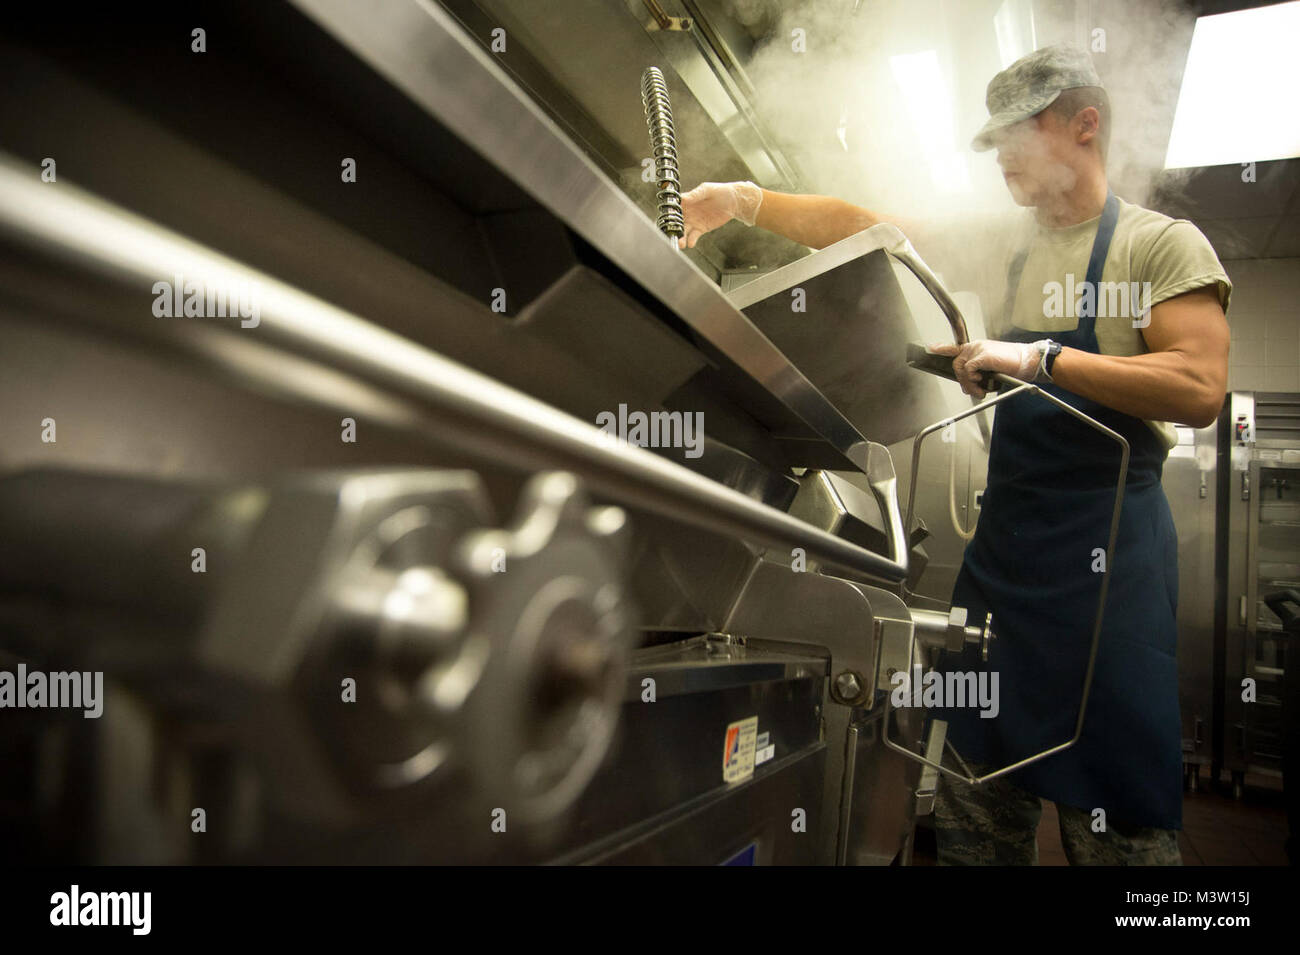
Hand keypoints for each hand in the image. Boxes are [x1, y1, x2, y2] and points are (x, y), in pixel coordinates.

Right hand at [677, 181, 762, 248]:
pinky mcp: (701, 229)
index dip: (669, 214)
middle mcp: (688, 212)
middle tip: (671, 234)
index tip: (667, 219)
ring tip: (681, 243)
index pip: (675, 208)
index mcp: (686, 201)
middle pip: (677, 222)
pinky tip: (691, 243)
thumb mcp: (706, 190)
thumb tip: (683, 198)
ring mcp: (694, 222)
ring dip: (681, 238)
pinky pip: (694, 236)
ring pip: (684, 231)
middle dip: (673, 229)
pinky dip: (691, 240)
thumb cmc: (719, 192)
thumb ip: (695, 194)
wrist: (733, 201)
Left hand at [928, 339, 1045, 397]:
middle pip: (956, 365)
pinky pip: (969, 370)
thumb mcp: (992, 370)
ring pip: (961, 369)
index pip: (955, 347)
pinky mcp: (983, 355)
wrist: (1028, 362)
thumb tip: (969, 386)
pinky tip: (983, 383)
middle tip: (975, 391)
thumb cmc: (1013, 367)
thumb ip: (978, 374)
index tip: (930, 347)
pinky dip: (974, 379)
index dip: (942, 348)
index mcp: (977, 348)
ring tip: (981, 391)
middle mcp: (975, 346)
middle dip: (963, 382)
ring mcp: (978, 349)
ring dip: (968, 384)